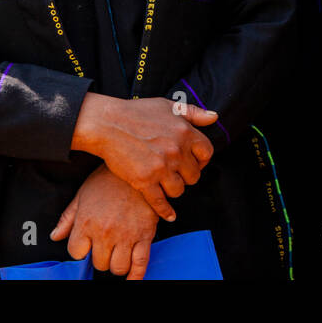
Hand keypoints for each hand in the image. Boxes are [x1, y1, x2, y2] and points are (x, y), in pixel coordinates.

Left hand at [51, 165, 158, 279]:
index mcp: (87, 222)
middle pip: (98, 263)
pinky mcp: (145, 235)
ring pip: (118, 267)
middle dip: (100, 257)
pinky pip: (141, 263)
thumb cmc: (109, 178)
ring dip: (116, 265)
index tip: (86, 243)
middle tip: (105, 246)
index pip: (76, 252)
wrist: (138, 166)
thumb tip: (55, 235)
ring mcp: (126, 235)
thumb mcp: (83, 194)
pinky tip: (132, 278)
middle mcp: (105, 232)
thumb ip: (68, 218)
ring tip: (118, 253)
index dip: (80, 249)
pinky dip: (136, 275)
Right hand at [70, 93, 216, 221]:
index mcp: (185, 133)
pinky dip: (166, 211)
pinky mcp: (144, 181)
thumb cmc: (137, 112)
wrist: (107, 124)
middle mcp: (176, 151)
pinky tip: (170, 215)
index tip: (195, 162)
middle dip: (187, 175)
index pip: (207, 153)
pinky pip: (160, 202)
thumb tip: (214, 117)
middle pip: (194, 175)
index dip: (202, 159)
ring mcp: (161, 167)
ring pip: (179, 190)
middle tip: (178, 174)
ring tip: (167, 184)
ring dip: (175, 189)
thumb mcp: (169, 106)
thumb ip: (194, 113)